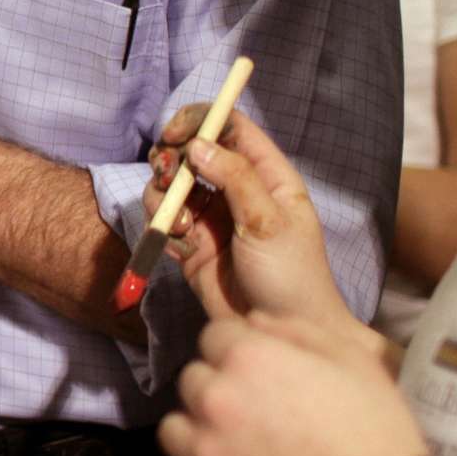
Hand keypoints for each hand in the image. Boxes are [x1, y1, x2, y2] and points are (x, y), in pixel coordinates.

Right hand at [145, 105, 360, 335]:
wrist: (280, 334)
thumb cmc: (291, 276)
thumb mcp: (269, 222)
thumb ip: (235, 178)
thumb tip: (196, 145)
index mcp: (267, 175)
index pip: (230, 126)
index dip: (199, 121)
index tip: (175, 135)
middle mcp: (236, 189)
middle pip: (192, 150)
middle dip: (173, 159)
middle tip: (170, 179)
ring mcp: (212, 216)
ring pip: (172, 184)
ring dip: (165, 196)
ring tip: (180, 222)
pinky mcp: (191, 243)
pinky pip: (165, 219)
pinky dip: (165, 226)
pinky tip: (182, 245)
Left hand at [156, 313, 427, 455]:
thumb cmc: (377, 428)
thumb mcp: (352, 357)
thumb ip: (294, 328)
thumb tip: (252, 320)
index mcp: (247, 357)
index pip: (213, 337)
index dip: (238, 351)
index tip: (262, 372)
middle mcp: (215, 399)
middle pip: (192, 380)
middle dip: (218, 388)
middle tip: (255, 411)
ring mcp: (205, 454)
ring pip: (172, 429)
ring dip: (196, 432)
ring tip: (232, 446)